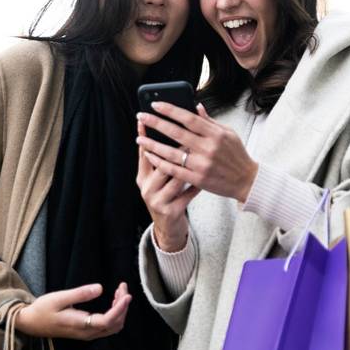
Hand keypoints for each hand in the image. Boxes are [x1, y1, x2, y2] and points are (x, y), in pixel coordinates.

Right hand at [17, 282, 130, 340]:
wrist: (31, 323)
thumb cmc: (43, 309)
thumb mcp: (59, 298)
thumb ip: (80, 294)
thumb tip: (100, 288)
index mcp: (80, 325)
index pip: (107, 321)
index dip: (120, 309)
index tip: (127, 294)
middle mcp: (87, 333)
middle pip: (115, 324)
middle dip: (123, 306)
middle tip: (122, 287)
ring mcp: (87, 334)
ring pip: (113, 326)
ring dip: (120, 310)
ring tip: (119, 292)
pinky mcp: (87, 331)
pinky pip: (107, 326)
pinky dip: (115, 313)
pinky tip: (113, 301)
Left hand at [136, 102, 258, 202]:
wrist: (246, 181)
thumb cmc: (237, 155)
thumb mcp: (228, 133)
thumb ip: (210, 121)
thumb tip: (196, 106)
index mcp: (215, 134)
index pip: (188, 118)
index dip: (170, 110)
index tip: (155, 105)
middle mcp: (208, 148)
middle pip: (176, 133)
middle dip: (155, 123)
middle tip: (141, 116)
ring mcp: (202, 164)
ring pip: (171, 152)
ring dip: (152, 144)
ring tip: (140, 138)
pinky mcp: (197, 179)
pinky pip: (173, 170)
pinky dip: (159, 162)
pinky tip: (150, 156)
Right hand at [136, 120, 198, 251]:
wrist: (168, 228)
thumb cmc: (166, 197)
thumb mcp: (158, 180)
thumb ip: (161, 157)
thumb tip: (165, 128)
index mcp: (143, 178)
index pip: (144, 154)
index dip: (146, 138)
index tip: (149, 121)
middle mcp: (147, 188)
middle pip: (160, 164)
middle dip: (175, 148)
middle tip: (188, 134)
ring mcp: (158, 201)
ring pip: (175, 178)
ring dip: (189, 164)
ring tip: (200, 152)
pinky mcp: (172, 211)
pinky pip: (188, 194)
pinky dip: (197, 184)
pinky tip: (206, 176)